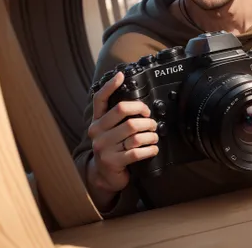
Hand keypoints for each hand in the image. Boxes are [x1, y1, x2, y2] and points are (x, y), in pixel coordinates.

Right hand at [87, 72, 158, 193]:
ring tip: (154, 135)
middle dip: (142, 113)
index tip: (121, 75)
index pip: (100, 99)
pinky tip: (154, 148)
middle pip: (122, 111)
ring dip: (150, 133)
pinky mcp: (113, 161)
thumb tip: (139, 103)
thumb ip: (117, 118)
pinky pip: (137, 151)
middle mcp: (97, 132)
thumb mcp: (109, 131)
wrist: (104, 176)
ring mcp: (104, 147)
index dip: (110, 85)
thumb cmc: (112, 147)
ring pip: (133, 132)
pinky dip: (150, 148)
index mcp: (97, 121)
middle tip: (151, 120)